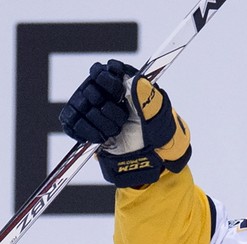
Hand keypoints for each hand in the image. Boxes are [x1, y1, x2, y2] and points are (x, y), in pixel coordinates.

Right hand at [59, 60, 190, 187]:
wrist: (147, 154)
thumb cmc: (156, 129)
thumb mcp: (158, 113)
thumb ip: (148, 95)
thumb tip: (135, 80)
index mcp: (121, 81)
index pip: (103, 70)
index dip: (108, 81)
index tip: (119, 93)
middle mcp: (102, 91)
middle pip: (90, 89)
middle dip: (108, 108)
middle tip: (123, 118)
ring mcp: (90, 106)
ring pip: (81, 106)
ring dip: (101, 122)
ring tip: (116, 129)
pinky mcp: (81, 122)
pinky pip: (71, 122)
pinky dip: (87, 131)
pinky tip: (102, 137)